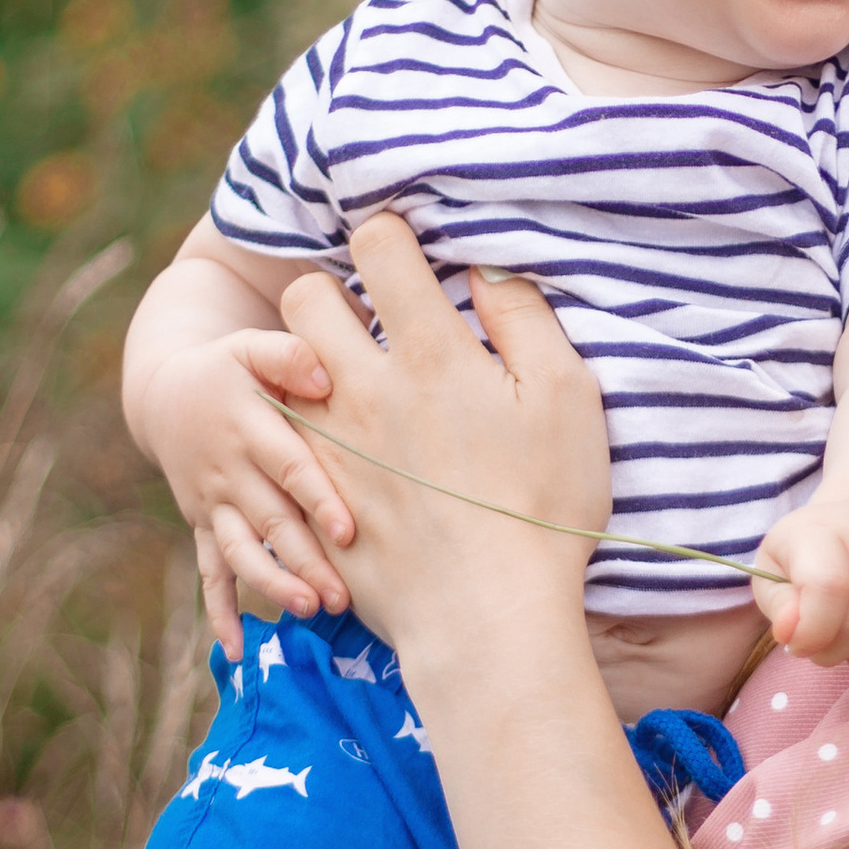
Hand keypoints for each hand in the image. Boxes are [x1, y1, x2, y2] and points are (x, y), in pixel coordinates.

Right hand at [132, 322, 358, 643]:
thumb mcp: (252, 346)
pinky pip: (209, 573)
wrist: (167, 394)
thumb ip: (289, 353)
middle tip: (340, 596)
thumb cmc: (232, 367)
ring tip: (307, 611)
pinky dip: (218, 611)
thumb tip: (327, 377)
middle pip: (270, 521)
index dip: (316, 499)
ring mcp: (213, 504)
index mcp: (248, 427)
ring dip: (272, 584)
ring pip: (241, 552)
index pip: (287, 467)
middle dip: (303, 560)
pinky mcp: (204, 526)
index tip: (348, 531)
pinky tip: (235, 653)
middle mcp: (229, 471)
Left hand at [273, 219, 610, 687]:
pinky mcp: (313, 496)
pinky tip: (348, 448)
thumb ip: (525, 319)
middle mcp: (363, 387)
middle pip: (305, 296)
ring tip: (358, 383)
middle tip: (374, 320)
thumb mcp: (566, 398)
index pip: (378, 245)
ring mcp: (329, 444)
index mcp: (430, 352)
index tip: (408, 246)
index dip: (392, 232)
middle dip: (334, 292)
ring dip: (311, 361)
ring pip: (283, 368)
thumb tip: (488, 268)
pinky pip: (284, 441)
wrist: (486, 616)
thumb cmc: (541, 506)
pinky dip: (305, 430)